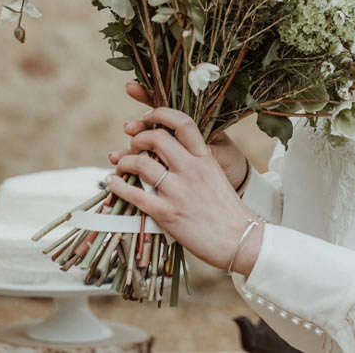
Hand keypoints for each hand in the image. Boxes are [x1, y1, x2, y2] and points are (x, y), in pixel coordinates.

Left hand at [106, 105, 261, 271]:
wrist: (240, 240)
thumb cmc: (228, 212)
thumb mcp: (218, 177)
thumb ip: (197, 163)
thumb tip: (171, 154)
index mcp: (206, 159)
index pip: (183, 123)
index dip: (160, 114)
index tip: (148, 117)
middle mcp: (192, 170)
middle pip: (156, 138)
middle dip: (139, 138)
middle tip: (135, 145)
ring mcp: (178, 191)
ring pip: (141, 163)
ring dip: (125, 161)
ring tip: (122, 165)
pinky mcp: (167, 213)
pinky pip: (133, 193)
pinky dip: (118, 185)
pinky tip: (114, 183)